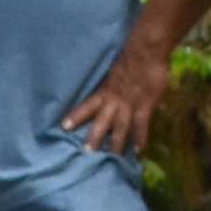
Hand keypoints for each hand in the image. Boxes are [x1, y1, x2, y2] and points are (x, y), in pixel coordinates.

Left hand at [57, 34, 175, 160]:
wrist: (146, 51)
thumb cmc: (130, 58)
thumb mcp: (114, 72)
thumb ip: (111, 85)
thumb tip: (105, 92)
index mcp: (105, 91)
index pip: (87, 105)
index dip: (76, 116)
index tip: (63, 127)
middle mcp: (114, 101)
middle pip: (101, 122)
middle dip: (94, 137)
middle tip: (85, 153)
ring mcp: (129, 105)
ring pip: (120, 127)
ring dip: (116, 143)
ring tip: (112, 159)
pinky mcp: (144, 106)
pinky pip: (141, 126)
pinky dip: (140, 139)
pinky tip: (139, 152)